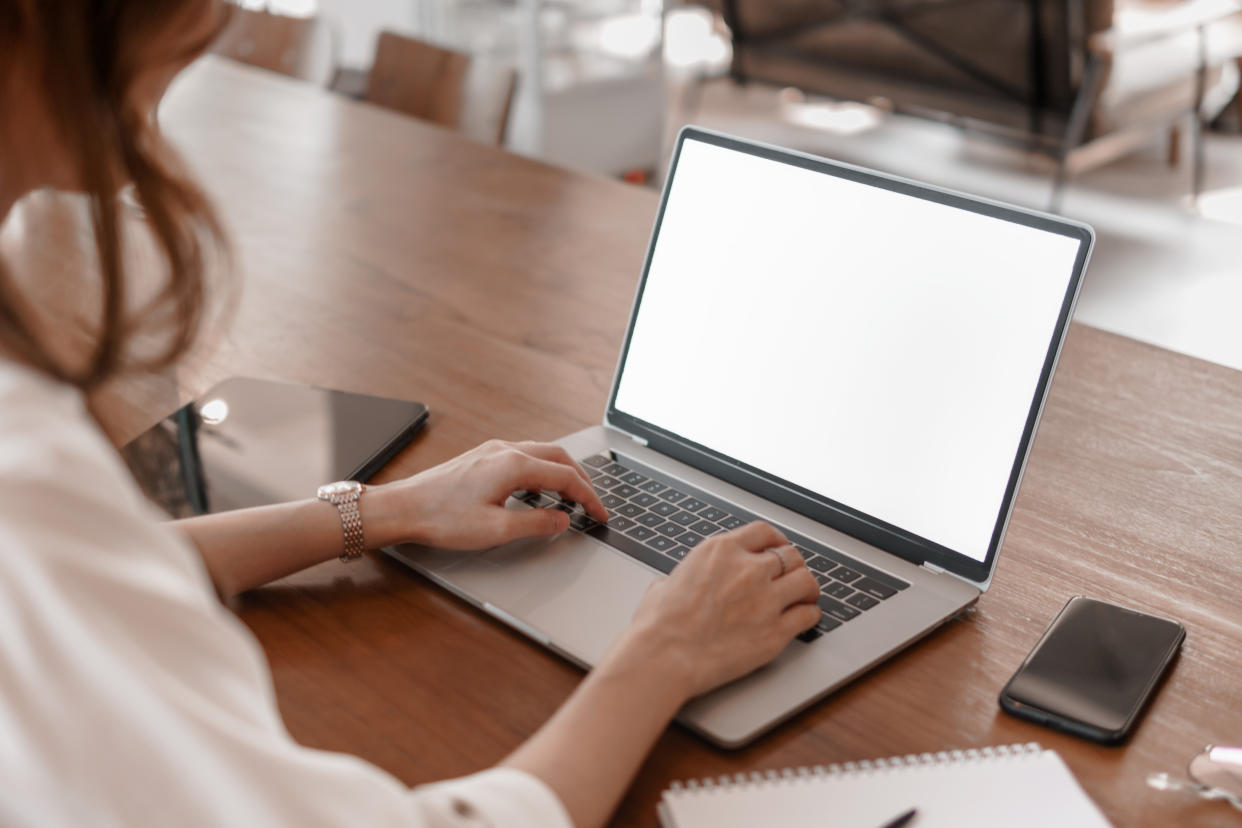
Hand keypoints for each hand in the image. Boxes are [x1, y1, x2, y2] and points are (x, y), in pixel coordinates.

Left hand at [362, 440, 608, 549]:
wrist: (402, 508)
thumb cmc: (442, 518)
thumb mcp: (497, 529)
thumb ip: (537, 523)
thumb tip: (563, 520)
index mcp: (514, 465)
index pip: (566, 477)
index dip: (589, 497)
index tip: (600, 514)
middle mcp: (505, 450)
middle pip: (558, 458)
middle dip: (580, 480)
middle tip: (592, 504)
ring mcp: (492, 451)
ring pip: (541, 454)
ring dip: (561, 473)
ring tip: (570, 497)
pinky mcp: (481, 457)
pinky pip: (523, 457)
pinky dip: (540, 472)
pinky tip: (536, 491)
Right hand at [621, 522, 820, 699]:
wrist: (664, 656)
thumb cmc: (659, 625)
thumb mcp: (666, 583)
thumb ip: (684, 578)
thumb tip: (674, 586)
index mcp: (721, 551)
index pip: (764, 532)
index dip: (776, 540)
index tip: (778, 548)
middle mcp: (748, 569)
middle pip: (791, 555)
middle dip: (793, 565)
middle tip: (792, 576)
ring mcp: (766, 599)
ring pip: (806, 581)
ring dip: (807, 588)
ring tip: (805, 596)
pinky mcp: (775, 631)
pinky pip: (809, 615)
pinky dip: (810, 615)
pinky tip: (804, 618)